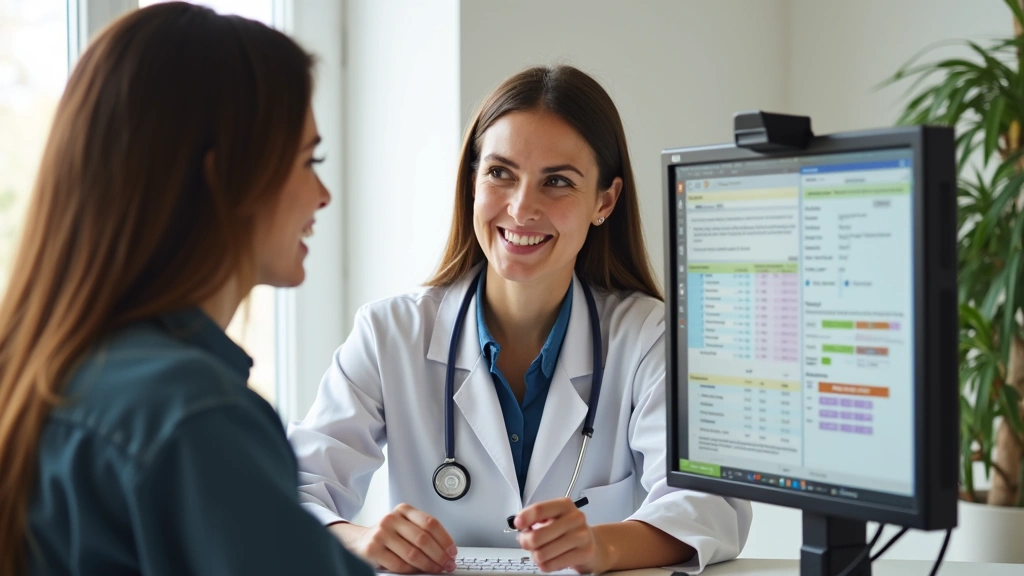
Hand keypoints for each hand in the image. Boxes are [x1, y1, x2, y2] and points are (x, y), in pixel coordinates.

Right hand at [329, 504, 457, 573]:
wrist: (360, 541)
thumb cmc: (388, 535)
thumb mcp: (404, 526)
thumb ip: (422, 532)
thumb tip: (446, 551)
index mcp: (403, 510)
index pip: (430, 523)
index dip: (445, 539)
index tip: (452, 552)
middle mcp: (391, 518)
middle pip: (423, 539)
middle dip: (439, 555)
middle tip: (448, 564)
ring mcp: (381, 533)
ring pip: (413, 553)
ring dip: (429, 565)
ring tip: (437, 569)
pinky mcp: (373, 549)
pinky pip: (399, 564)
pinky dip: (412, 570)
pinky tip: (418, 571)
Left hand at [513, 498, 614, 573]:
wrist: (592, 544)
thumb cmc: (566, 530)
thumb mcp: (553, 518)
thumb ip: (535, 519)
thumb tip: (520, 527)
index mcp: (564, 505)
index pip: (539, 509)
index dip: (525, 518)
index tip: (518, 524)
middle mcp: (575, 518)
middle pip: (537, 536)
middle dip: (526, 543)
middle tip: (527, 543)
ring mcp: (581, 536)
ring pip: (542, 554)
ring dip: (536, 556)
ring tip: (541, 552)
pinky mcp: (584, 553)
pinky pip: (552, 565)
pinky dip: (546, 565)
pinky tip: (550, 560)